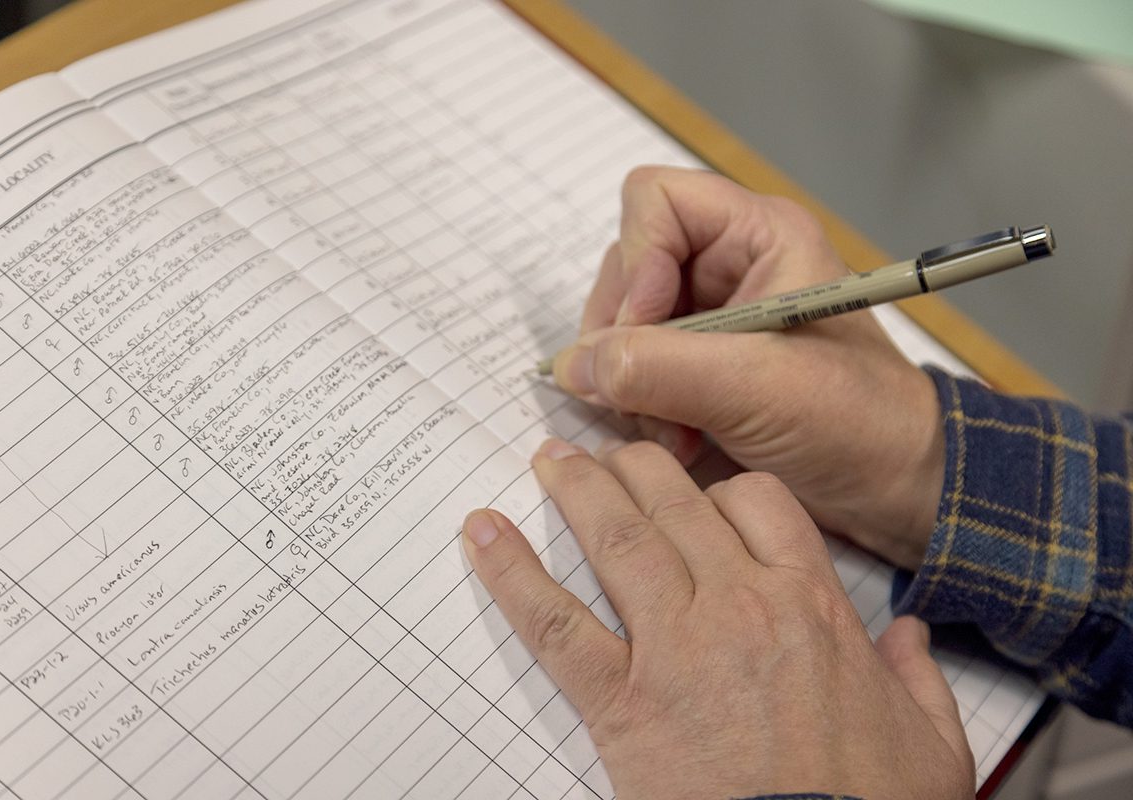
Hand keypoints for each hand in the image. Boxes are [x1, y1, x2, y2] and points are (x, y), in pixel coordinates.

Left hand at [462, 439, 972, 799]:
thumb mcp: (930, 744)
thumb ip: (920, 678)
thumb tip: (911, 639)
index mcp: (812, 606)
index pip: (757, 504)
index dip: (719, 487)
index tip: (695, 488)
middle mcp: (741, 607)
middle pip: (677, 504)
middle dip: (634, 464)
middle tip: (603, 446)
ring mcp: (677, 648)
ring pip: (620, 539)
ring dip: (577, 490)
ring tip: (549, 459)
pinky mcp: (623, 701)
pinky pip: (557, 622)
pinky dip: (512, 573)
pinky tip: (482, 535)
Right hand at [554, 166, 943, 569]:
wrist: (893, 487)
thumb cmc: (856, 423)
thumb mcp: (756, 387)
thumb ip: (658, 369)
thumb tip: (574, 366)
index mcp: (758, 236)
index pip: (654, 201)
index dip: (637, 262)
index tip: (645, 331)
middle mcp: (728, 265)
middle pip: (626, 268)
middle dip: (625, 339)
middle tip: (649, 396)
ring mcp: (710, 317)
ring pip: (621, 324)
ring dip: (630, 383)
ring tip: (673, 430)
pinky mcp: (699, 364)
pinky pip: (633, 368)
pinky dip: (639, 407)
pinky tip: (678, 439)